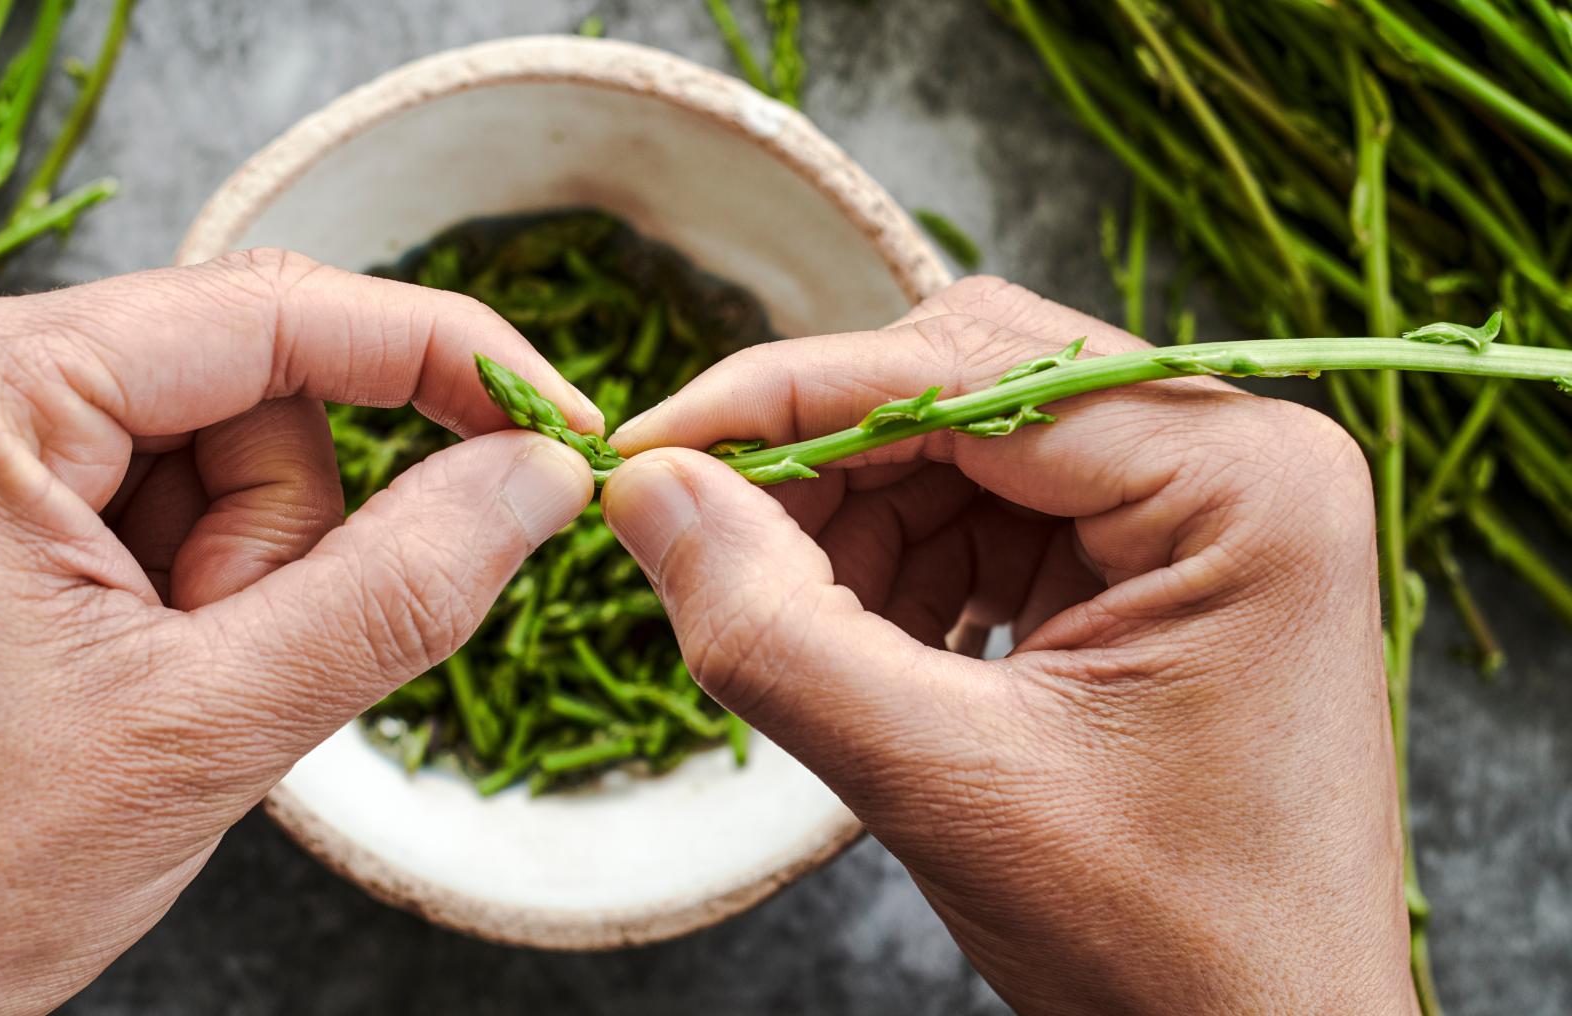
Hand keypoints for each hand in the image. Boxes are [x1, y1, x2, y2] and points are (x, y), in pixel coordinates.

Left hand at [0, 251, 595, 1012]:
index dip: (440, 355)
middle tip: (220, 667)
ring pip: (220, 456)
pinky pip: (162, 505)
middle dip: (283, 537)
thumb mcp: (208, 728)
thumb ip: (400, 585)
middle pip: (249, 391)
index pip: (271, 310)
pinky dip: (195, 596)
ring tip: (157, 696)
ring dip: (238, 581)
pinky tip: (133, 687)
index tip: (559, 419)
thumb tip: (540, 472)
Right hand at [602, 277, 1411, 1013]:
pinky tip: (875, 650)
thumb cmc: (1161, 944)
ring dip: (855, 524)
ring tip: (807, 631)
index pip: (966, 370)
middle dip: (823, 463)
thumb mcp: (947, 783)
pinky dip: (904, 568)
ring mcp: (1202, 511)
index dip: (787, 395)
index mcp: (1238, 480)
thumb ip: (776, 628)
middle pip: (965, 385)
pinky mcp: (1157, 564)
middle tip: (702, 534)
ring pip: (963, 448)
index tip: (650, 444)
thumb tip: (647, 488)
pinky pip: (991, 514)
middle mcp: (1237, 460)